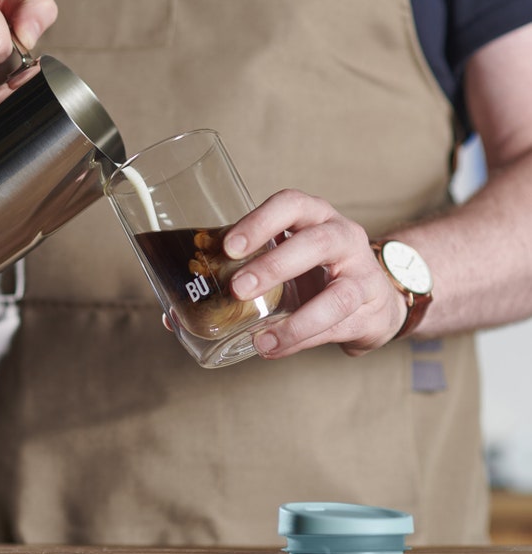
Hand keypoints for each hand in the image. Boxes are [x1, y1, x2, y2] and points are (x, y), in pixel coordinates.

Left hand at [222, 189, 407, 357]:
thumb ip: (240, 272)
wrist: (373, 300)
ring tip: (260, 340)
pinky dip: (302, 340)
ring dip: (296, 321)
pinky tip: (274, 348)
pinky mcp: (369, 310)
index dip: (260, 222)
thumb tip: (179, 309)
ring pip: (338, 295)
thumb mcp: (282, 259)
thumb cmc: (315, 273)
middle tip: (237, 289)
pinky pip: (337, 327)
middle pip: (316, 242)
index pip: (291, 205)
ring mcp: (362, 274)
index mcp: (315, 216)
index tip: (229, 247)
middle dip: (273, 266)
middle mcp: (343, 237)